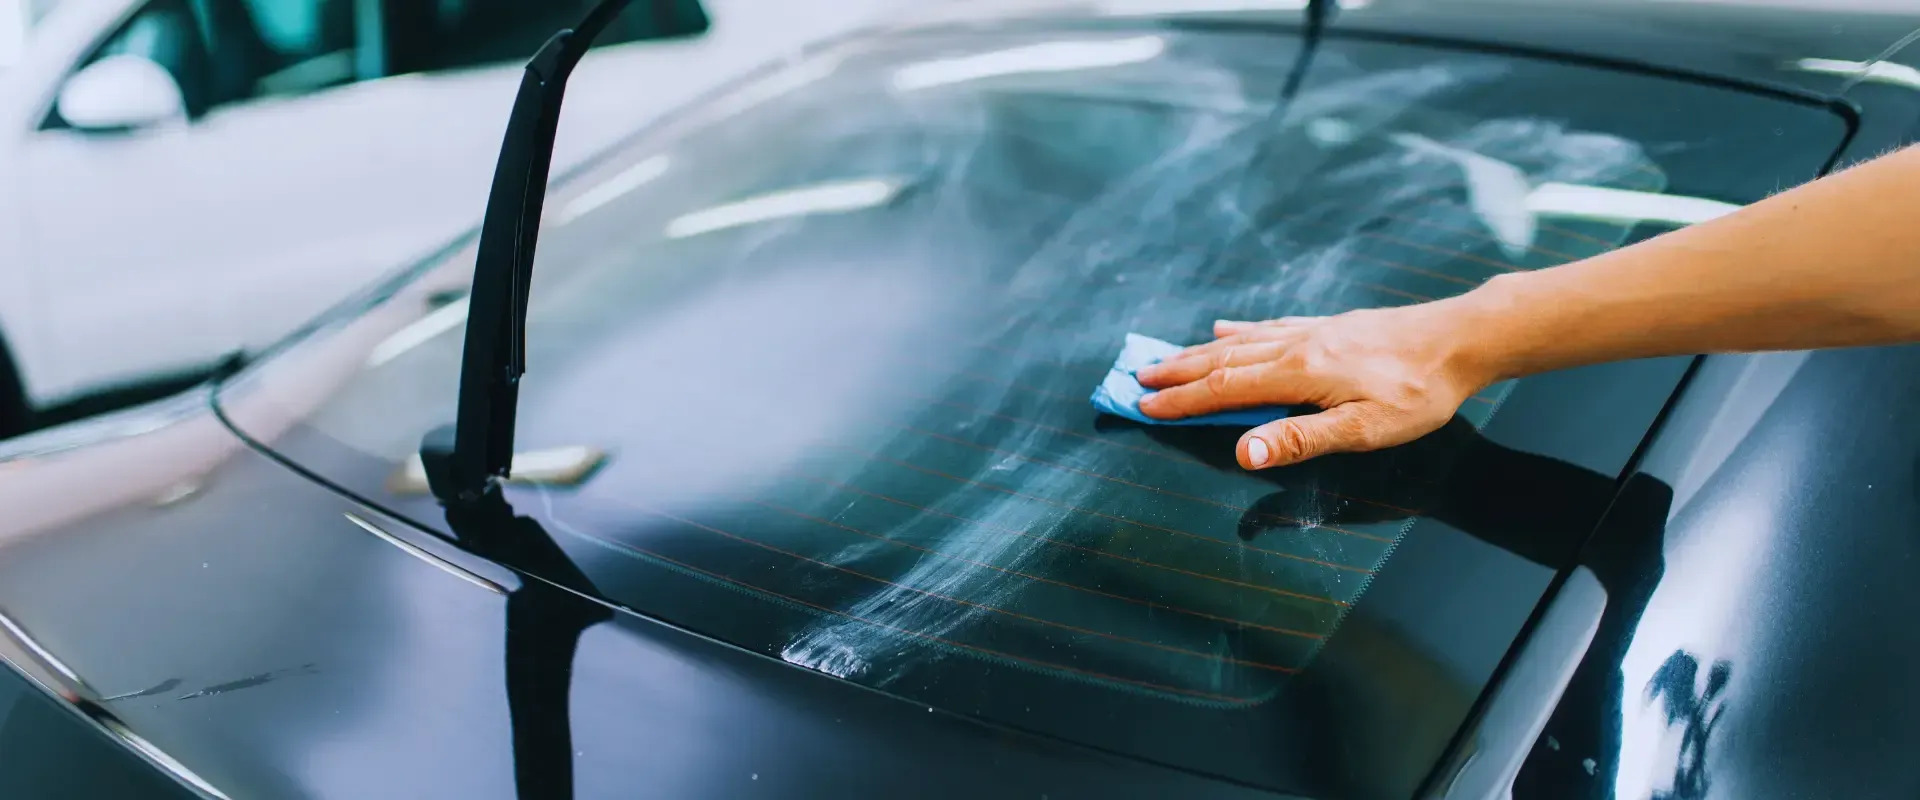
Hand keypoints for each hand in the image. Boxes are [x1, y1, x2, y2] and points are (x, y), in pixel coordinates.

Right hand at [1135, 300, 1498, 469]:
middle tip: (1136, 377)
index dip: (1182, 400)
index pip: (1225, 389)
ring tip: (1167, 357)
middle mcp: (1296, 345)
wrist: (1459, 340)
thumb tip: (1241, 451)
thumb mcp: (1363, 429)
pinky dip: (1239, 330)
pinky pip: (1269, 326)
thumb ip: (1299, 438)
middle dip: (1176, 371)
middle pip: (1221, 359)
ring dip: (1198, 351)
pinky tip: (1228, 328)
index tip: (1143, 404)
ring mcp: (1311, 331)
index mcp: (1298, 374)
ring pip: (1240, 341)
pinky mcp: (1329, 325)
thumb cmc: (1418, 393)